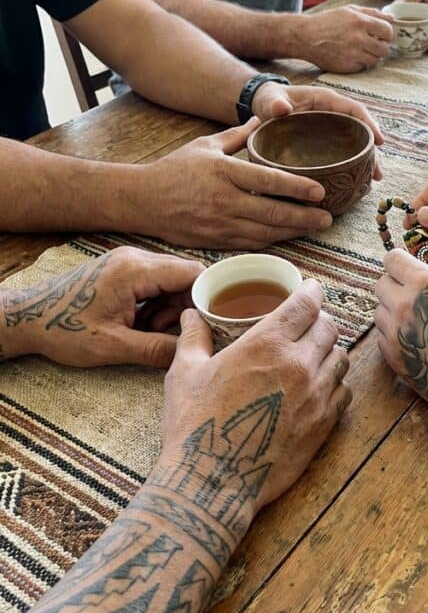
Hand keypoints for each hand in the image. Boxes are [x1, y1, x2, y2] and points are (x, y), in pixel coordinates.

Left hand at [0, 247, 201, 366]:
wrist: (28, 319)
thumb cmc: (63, 330)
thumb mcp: (114, 347)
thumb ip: (158, 349)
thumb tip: (191, 354)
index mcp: (135, 271)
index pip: (193, 273)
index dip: (208, 298)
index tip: (214, 323)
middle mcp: (134, 258)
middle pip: (185, 276)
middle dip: (187, 308)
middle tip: (175, 336)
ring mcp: (127, 261)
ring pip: (171, 281)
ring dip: (171, 309)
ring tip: (151, 333)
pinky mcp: (122, 269)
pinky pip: (155, 283)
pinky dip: (157, 305)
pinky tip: (141, 325)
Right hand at [136, 120, 334, 248]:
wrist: (142, 201)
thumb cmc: (174, 170)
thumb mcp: (205, 145)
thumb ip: (237, 136)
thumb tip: (261, 119)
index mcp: (224, 172)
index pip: (269, 181)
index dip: (297, 188)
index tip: (320, 191)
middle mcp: (224, 201)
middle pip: (273, 212)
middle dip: (305, 217)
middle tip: (328, 217)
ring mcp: (220, 225)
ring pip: (266, 232)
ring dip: (294, 231)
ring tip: (317, 226)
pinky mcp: (216, 242)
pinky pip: (251, 244)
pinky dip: (274, 241)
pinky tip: (290, 236)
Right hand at [161, 279, 351, 517]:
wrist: (213, 482)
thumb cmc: (195, 425)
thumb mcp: (184, 373)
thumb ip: (193, 338)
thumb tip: (191, 315)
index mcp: (267, 344)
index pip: (307, 303)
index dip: (311, 292)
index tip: (311, 290)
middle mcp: (299, 364)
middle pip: (329, 327)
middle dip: (318, 321)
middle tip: (306, 325)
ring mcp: (316, 396)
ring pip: (340, 358)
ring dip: (329, 352)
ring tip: (313, 356)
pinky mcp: (323, 425)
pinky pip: (343, 393)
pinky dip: (335, 384)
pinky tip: (318, 388)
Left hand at [252, 82, 383, 179]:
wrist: (265, 106)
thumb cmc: (270, 99)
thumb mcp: (271, 99)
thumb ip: (274, 103)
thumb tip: (280, 108)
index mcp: (326, 100)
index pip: (354, 110)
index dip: (369, 124)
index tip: (380, 142)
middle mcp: (334, 114)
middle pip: (361, 131)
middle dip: (373, 152)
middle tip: (378, 173)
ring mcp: (332, 129)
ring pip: (355, 145)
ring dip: (366, 162)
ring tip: (373, 180)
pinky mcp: (327, 143)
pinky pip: (344, 153)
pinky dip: (352, 166)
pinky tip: (356, 181)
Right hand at [302, 4, 395, 71]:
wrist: (306, 37)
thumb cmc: (328, 22)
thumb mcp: (349, 10)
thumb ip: (371, 13)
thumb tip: (392, 18)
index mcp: (360, 21)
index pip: (388, 31)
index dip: (387, 34)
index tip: (381, 35)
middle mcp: (358, 38)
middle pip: (385, 49)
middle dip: (381, 46)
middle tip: (373, 44)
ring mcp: (353, 54)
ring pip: (376, 60)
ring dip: (372, 56)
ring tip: (362, 50)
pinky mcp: (348, 67)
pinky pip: (364, 67)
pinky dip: (361, 63)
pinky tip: (352, 56)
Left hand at [375, 249, 427, 417]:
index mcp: (425, 284)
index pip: (392, 259)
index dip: (401, 262)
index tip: (408, 269)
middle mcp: (403, 306)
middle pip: (380, 284)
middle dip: (394, 286)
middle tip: (413, 296)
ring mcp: (395, 334)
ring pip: (379, 312)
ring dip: (392, 312)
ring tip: (417, 321)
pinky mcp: (393, 358)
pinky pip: (382, 338)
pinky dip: (394, 336)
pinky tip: (416, 342)